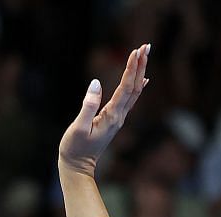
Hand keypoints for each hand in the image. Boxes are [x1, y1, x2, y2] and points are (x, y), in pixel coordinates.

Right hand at [56, 44, 149, 176]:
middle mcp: (119, 116)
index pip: (126, 88)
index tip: (135, 51)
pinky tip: (144, 79)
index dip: (131, 68)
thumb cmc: (75, 148)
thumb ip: (87, 106)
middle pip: (135, 87)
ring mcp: (119, 118)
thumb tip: (96, 84)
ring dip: (139, 72)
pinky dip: (138, 86)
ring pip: (134, 92)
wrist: (78, 166)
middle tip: (145, 46)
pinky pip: (130, 99)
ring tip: (144, 55)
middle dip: (140, 65)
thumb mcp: (78, 127)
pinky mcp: (114, 120)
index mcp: (112, 116)